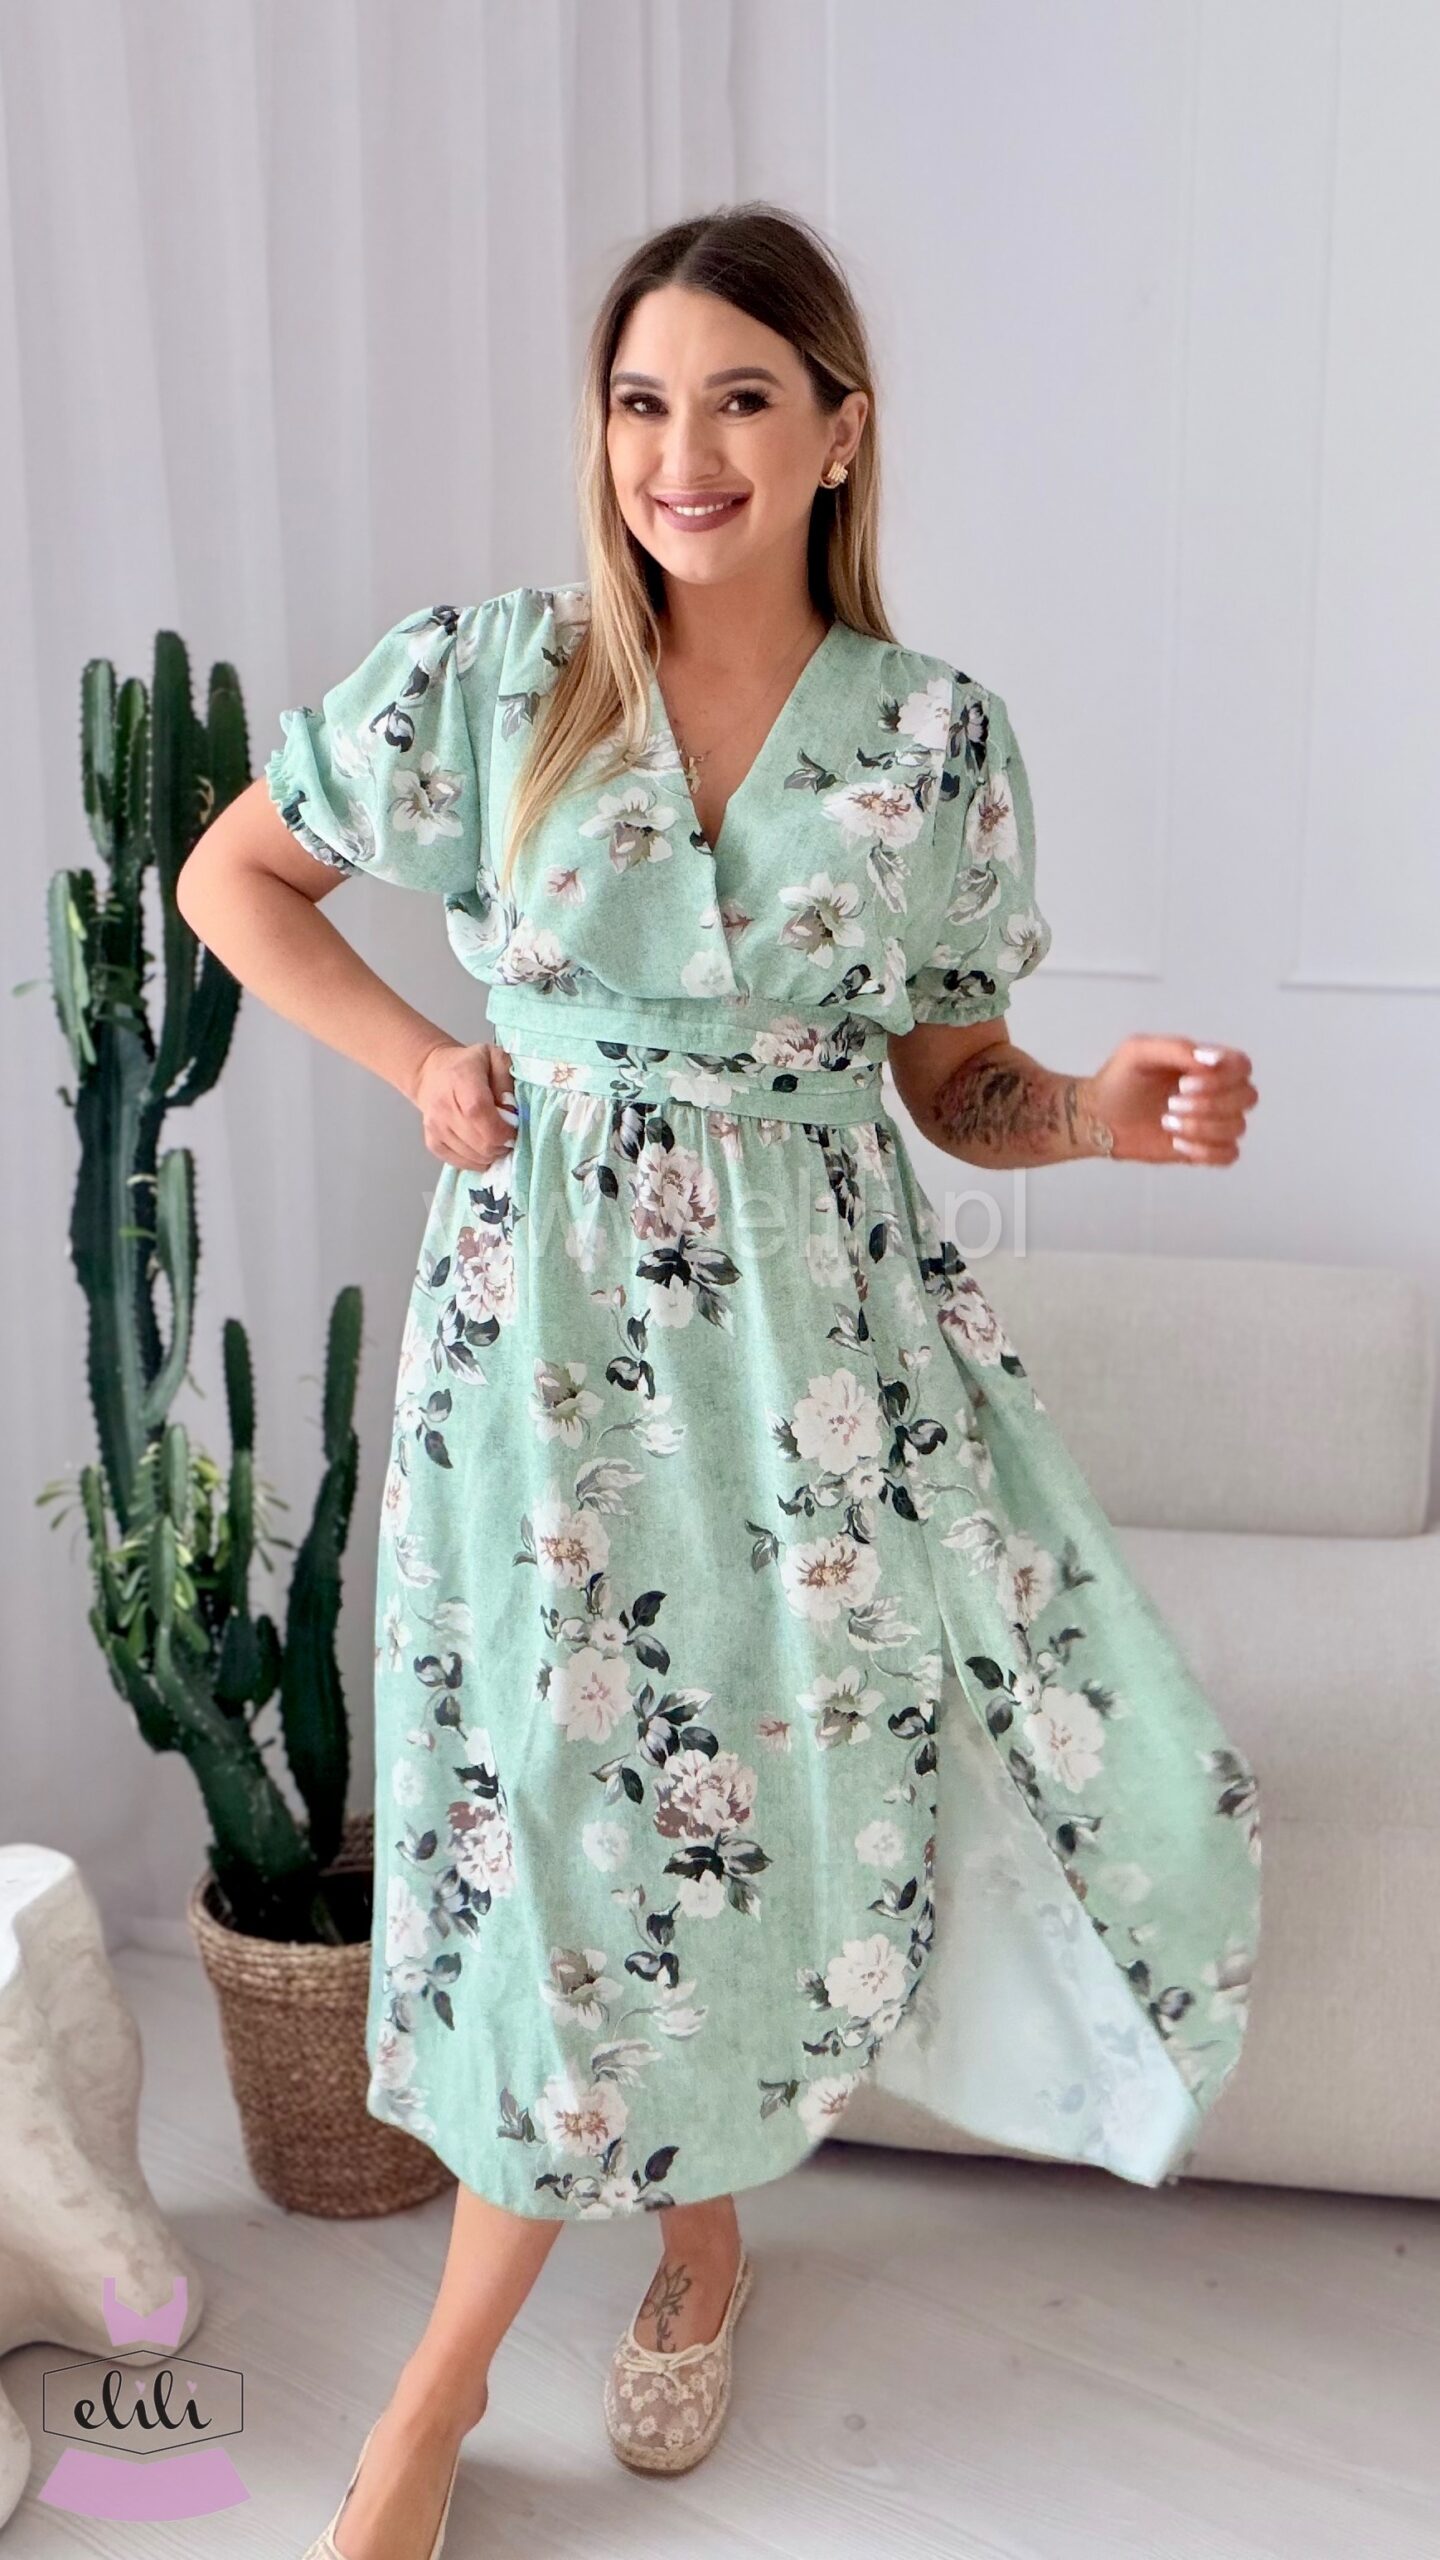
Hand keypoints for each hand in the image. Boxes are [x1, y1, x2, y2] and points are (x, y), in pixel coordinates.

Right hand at [410, 1038, 518, 1169]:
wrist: (431, 1072)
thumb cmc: (469, 1064)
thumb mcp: (495, 1058)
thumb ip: (507, 1081)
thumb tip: (512, 1113)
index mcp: (460, 1079)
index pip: (478, 1112)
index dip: (501, 1128)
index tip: (513, 1129)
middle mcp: (443, 1105)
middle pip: (479, 1141)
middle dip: (501, 1144)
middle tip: (508, 1135)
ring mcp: (435, 1126)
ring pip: (472, 1156)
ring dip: (491, 1154)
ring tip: (495, 1139)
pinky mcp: (432, 1142)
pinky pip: (459, 1163)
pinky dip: (476, 1161)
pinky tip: (482, 1148)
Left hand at [1082, 1035, 1257, 1165]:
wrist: (1099, 1117)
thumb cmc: (1120, 1079)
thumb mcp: (1139, 1051)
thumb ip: (1177, 1048)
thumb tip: (1213, 1060)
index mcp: (1207, 1064)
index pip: (1243, 1066)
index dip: (1223, 1077)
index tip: (1185, 1082)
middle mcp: (1218, 1092)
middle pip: (1247, 1097)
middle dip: (1210, 1104)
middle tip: (1172, 1103)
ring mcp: (1214, 1122)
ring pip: (1238, 1127)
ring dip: (1202, 1127)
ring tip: (1167, 1122)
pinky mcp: (1204, 1150)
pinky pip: (1228, 1154)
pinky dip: (1205, 1151)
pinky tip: (1177, 1144)